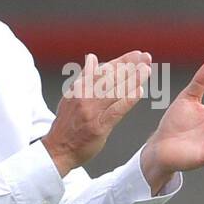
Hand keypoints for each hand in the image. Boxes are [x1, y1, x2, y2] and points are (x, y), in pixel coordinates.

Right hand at [43, 50, 150, 175]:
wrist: (57, 149)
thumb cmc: (67, 124)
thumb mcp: (71, 96)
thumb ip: (84, 77)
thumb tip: (92, 58)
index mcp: (79, 87)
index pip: (103, 70)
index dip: (121, 60)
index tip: (136, 54)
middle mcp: (84, 97)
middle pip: (110, 77)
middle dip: (130, 65)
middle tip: (145, 57)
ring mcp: (91, 111)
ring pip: (114, 91)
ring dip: (132, 79)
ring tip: (146, 70)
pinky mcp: (98, 127)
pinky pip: (115, 111)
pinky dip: (128, 100)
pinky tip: (139, 92)